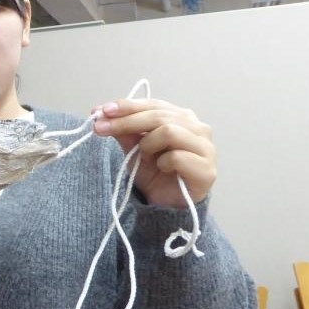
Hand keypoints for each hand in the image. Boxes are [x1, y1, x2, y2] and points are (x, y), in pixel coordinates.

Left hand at [93, 99, 215, 207]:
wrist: (166, 203)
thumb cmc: (154, 172)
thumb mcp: (133, 147)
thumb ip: (123, 130)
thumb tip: (101, 112)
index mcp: (181, 117)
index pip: (153, 104)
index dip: (127, 106)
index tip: (101, 110)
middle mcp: (197, 127)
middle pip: (159, 116)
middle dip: (126, 121)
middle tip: (101, 129)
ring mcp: (205, 147)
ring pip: (169, 132)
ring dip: (148, 144)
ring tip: (144, 157)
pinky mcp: (207, 170)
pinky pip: (177, 157)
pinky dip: (162, 162)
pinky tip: (162, 168)